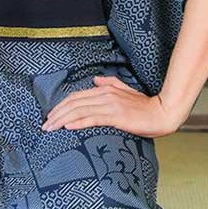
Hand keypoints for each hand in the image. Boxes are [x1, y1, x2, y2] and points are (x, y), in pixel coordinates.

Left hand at [40, 75, 181, 137]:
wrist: (162, 113)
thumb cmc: (145, 106)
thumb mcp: (126, 91)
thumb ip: (110, 83)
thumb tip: (95, 80)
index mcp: (105, 89)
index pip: (76, 96)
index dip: (61, 105)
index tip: (50, 116)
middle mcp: (105, 94)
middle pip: (74, 102)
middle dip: (56, 113)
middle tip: (44, 125)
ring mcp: (110, 105)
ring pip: (79, 110)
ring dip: (62, 119)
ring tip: (50, 128)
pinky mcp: (117, 116)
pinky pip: (93, 118)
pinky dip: (78, 122)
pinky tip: (68, 126)